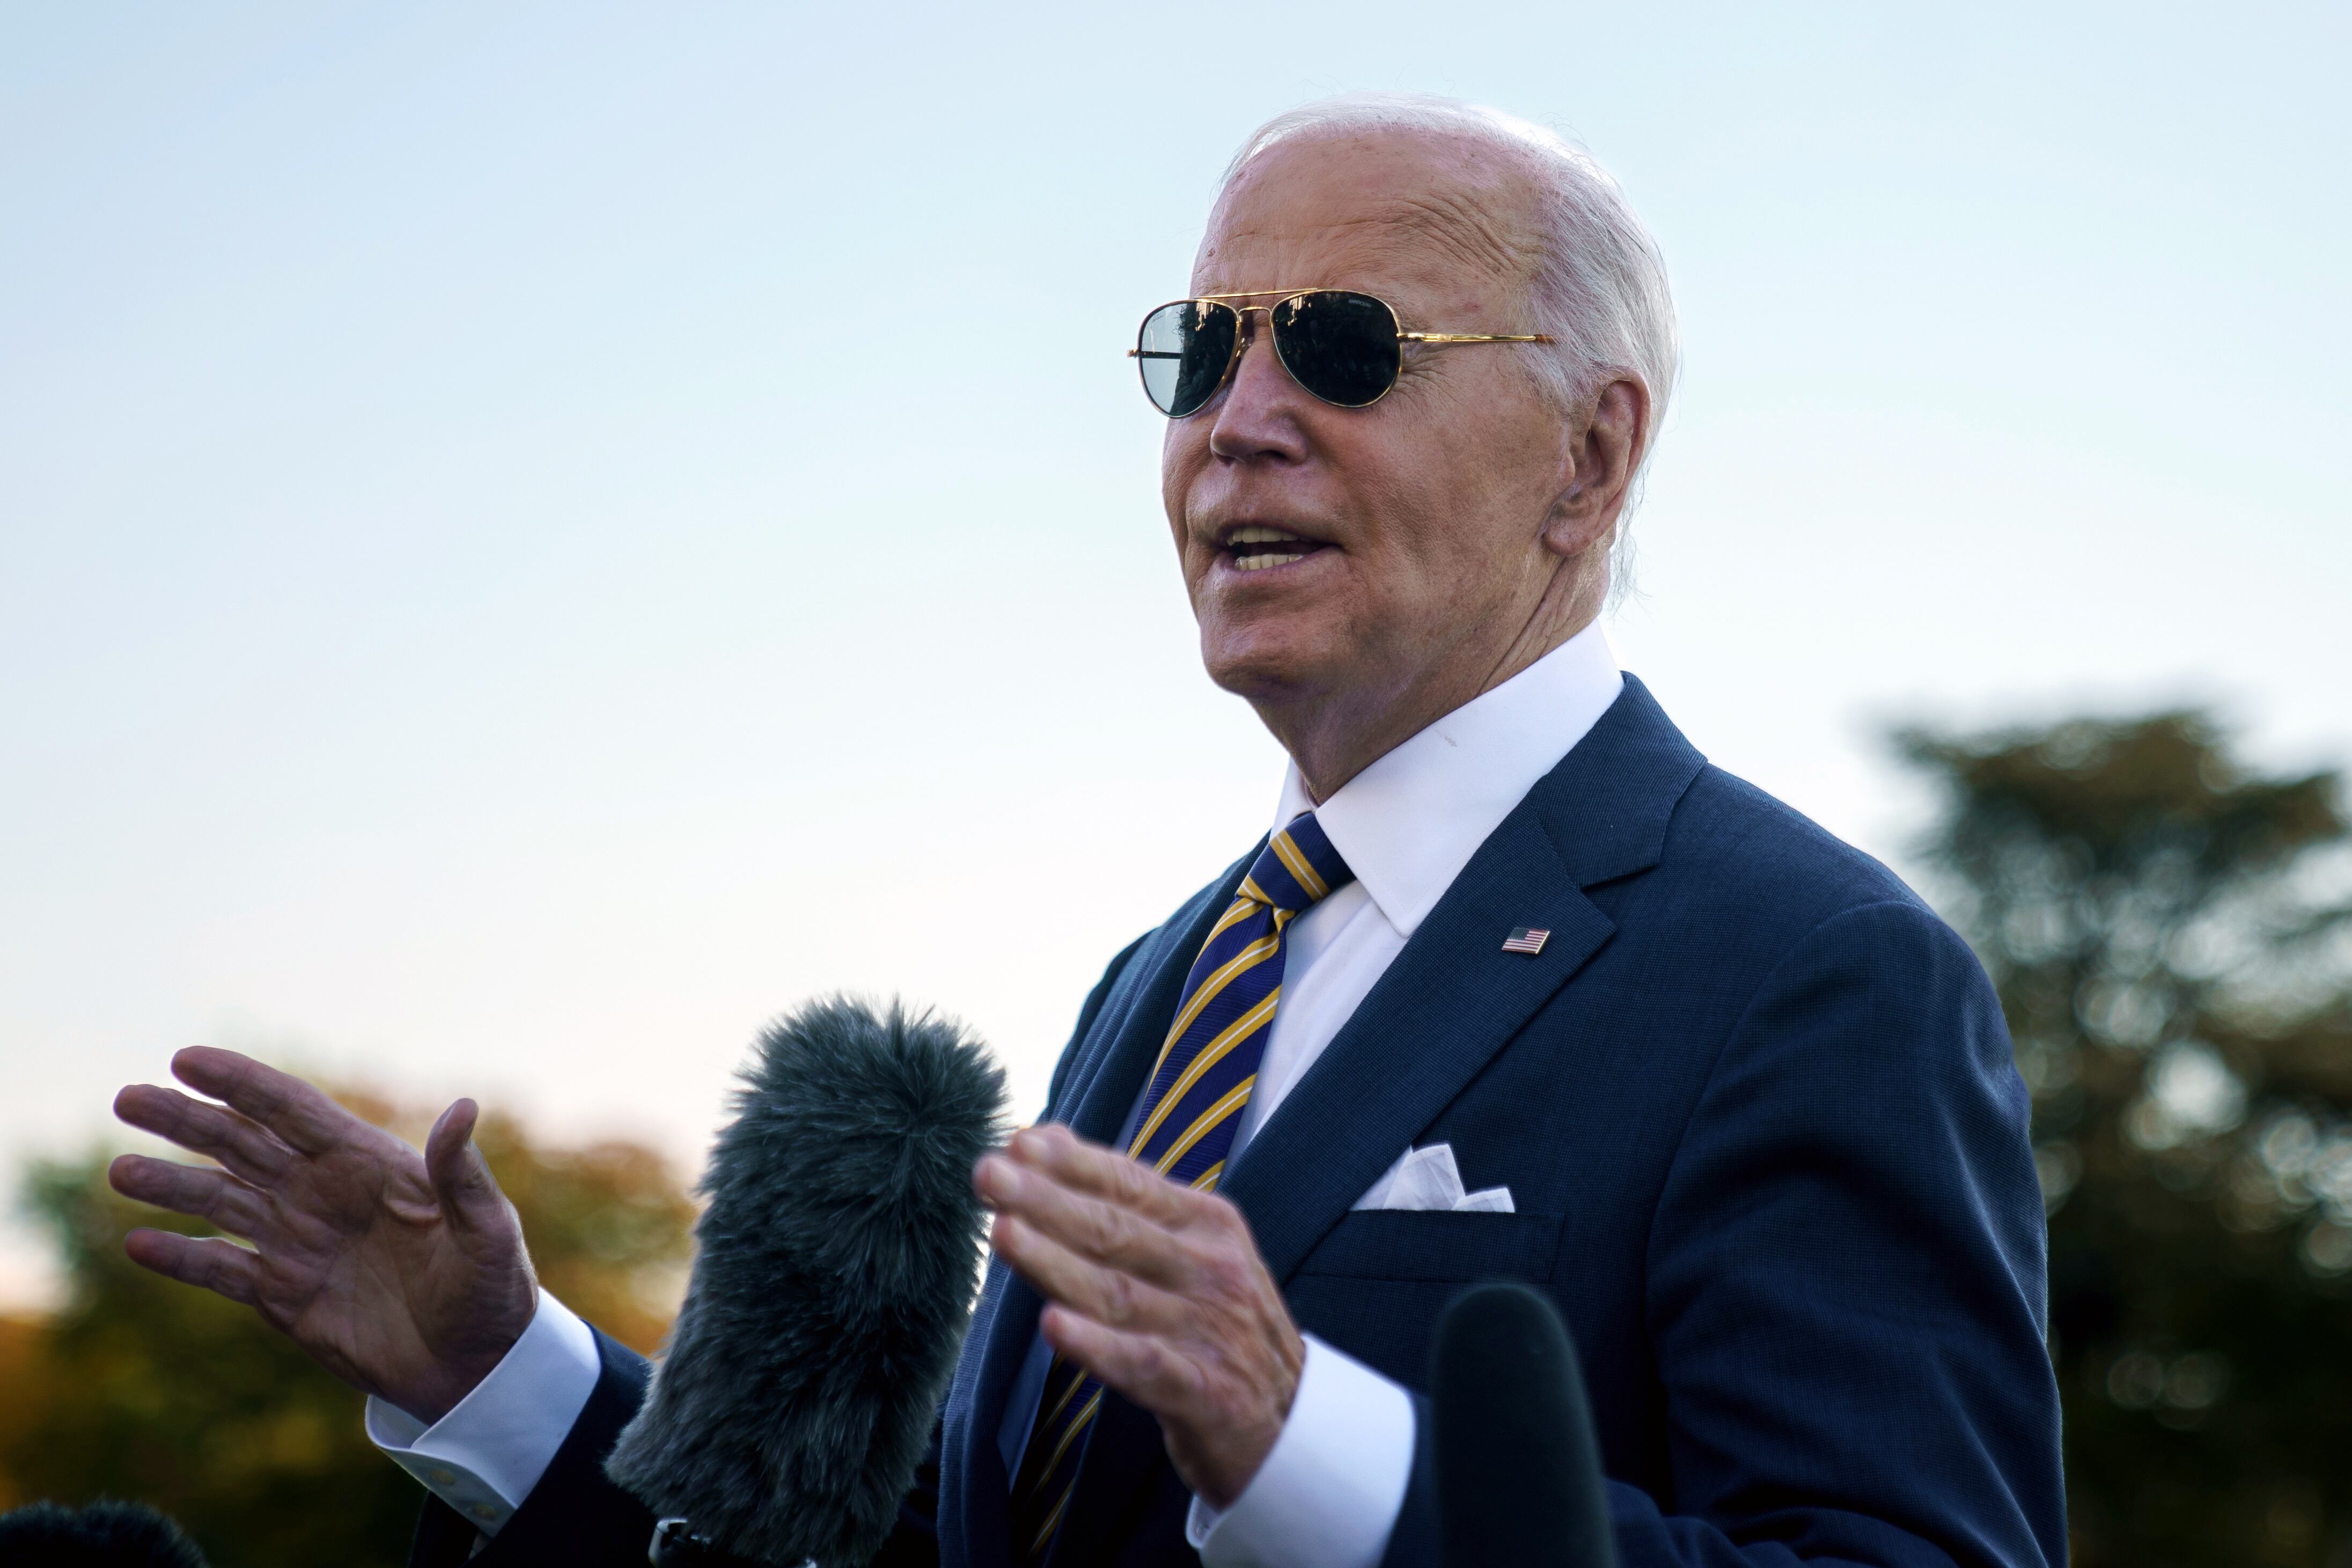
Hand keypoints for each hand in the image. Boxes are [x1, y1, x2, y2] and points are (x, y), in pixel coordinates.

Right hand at [109, 1046, 538, 1423]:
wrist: (474, 1366)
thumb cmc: (491, 1288)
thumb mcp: (485, 1229)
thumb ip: (461, 1175)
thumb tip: (463, 1109)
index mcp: (367, 1163)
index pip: (291, 1110)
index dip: (241, 1083)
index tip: (186, 1059)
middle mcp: (321, 1193)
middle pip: (241, 1144)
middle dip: (185, 1120)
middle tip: (126, 1097)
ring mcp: (296, 1242)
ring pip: (220, 1200)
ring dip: (171, 1184)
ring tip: (121, 1170)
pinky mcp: (281, 1295)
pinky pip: (221, 1269)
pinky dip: (182, 1258)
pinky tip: (140, 1245)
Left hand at [975, 1123, 1302, 1508]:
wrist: (1293, 1418)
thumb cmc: (1218, 1322)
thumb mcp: (1189, 1248)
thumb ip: (1124, 1198)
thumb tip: (1047, 1138)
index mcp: (1207, 1225)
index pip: (1130, 1184)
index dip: (1071, 1163)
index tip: (1015, 1143)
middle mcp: (1210, 1269)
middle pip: (1115, 1231)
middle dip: (1046, 1200)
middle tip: (988, 1174)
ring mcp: (1207, 1329)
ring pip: (1117, 1291)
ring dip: (1055, 1262)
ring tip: (1003, 1233)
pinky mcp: (1203, 1391)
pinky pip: (1142, 1364)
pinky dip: (1097, 1346)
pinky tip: (1053, 1327)